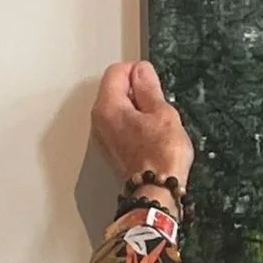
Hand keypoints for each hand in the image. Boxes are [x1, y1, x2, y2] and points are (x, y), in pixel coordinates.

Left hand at [90, 60, 194, 189]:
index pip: (116, 71)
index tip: (153, 81)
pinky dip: (134, 124)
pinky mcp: (112, 149)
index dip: (138, 70)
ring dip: (137, 108)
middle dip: (136, 90)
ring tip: (156, 123)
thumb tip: (142, 71)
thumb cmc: (161, 156)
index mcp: (108, 107)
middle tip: (158, 105)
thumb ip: (149, 87)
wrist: (156, 191)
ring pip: (118, 108)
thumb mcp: (162, 112)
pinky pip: (120, 125)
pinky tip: (151, 136)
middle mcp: (99, 121)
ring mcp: (103, 136)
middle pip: (114, 89)